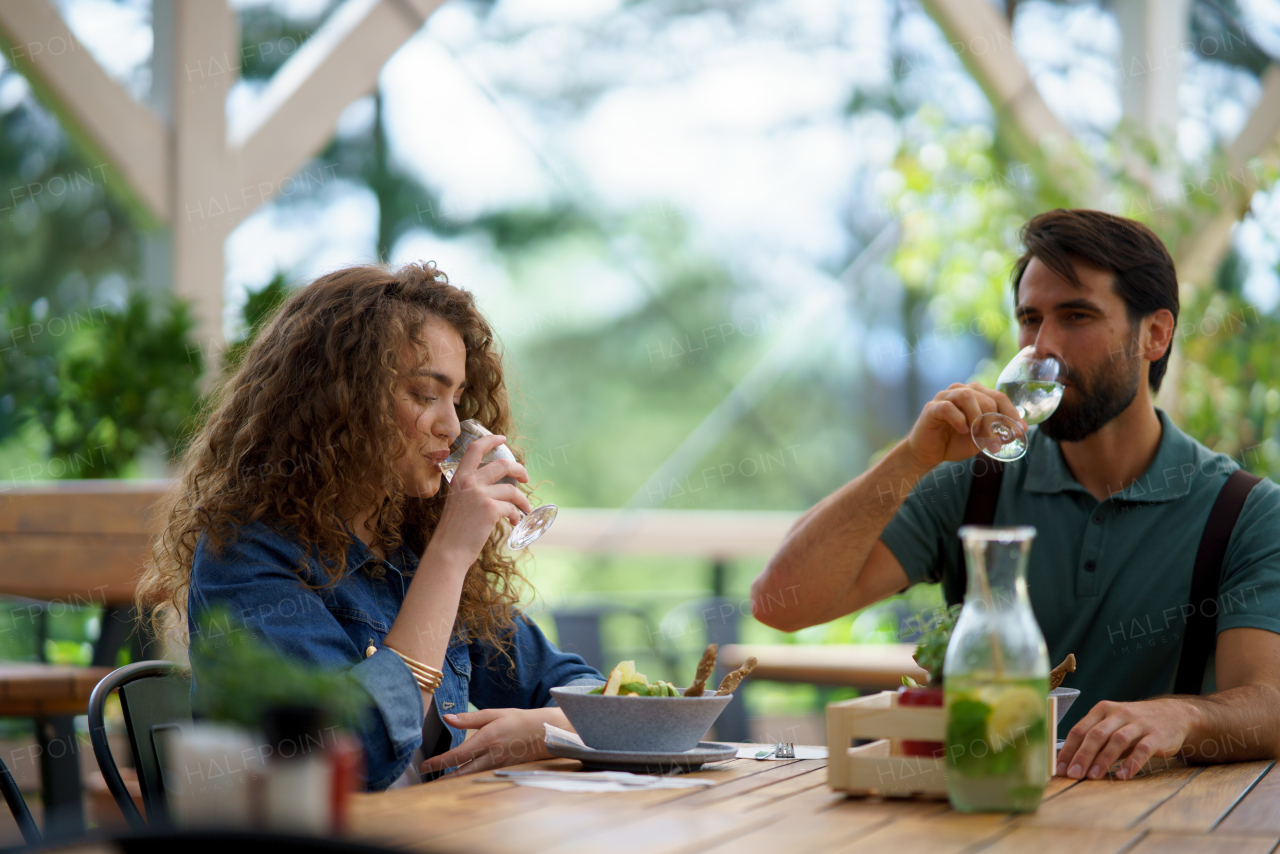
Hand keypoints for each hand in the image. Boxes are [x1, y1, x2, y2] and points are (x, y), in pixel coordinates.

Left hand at [420, 707, 569, 776]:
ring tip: (438, 782)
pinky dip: (467, 778)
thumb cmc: (518, 720)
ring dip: (453, 780)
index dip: (439, 762)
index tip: (425, 765)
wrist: (544, 733)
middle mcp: (491, 755)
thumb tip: (447, 718)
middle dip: (443, 778)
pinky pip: (481, 775)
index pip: (458, 755)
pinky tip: (459, 778)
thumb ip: (469, 718)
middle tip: (427, 782)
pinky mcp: (501, 769)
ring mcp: (497, 765)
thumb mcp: (494, 714)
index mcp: (487, 739)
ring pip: (470, 776)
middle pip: (462, 772)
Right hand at [431, 434, 532, 564]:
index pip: (475, 449)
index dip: (490, 440)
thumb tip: (498, 485)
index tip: (502, 439)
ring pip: (512, 489)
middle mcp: (469, 482)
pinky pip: (512, 508)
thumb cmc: (454, 530)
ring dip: (522, 500)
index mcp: (459, 478)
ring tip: (524, 510)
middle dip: (519, 469)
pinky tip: (513, 523)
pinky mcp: (490, 509)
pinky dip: (516, 516)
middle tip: (526, 477)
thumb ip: (472, 490)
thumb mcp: (458, 501)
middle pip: (502, 464)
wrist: (448, 551)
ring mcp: (479, 494)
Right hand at [905, 382, 1025, 469]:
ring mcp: (944, 397)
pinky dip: (958, 420)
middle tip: (995, 442)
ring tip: (977, 435)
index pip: (999, 396)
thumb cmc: (954, 442)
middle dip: (994, 422)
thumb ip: (997, 432)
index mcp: (975, 395)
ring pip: (967, 396)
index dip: (1011, 413)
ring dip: (977, 418)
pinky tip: (961, 430)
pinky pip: (947, 407)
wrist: (928, 453)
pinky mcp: (931, 408)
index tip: (1018, 430)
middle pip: (986, 398)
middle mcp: (960, 391)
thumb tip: (1020, 428)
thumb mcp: (981, 439)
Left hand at [1057, 698, 1194, 780]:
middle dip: (1082, 756)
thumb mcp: (1112, 725)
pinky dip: (1131, 764)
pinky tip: (1122, 776)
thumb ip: (1094, 740)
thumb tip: (1070, 763)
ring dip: (1103, 760)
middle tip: (1073, 774)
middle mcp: (1117, 713)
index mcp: (1101, 710)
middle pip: (1095, 735)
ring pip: (1116, 740)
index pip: (1079, 730)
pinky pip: (1142, 749)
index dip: (1068, 750)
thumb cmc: (1134, 725)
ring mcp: (1138, 723)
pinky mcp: (1156, 735)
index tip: (1059, 768)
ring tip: (1093, 777)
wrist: (1173, 715)